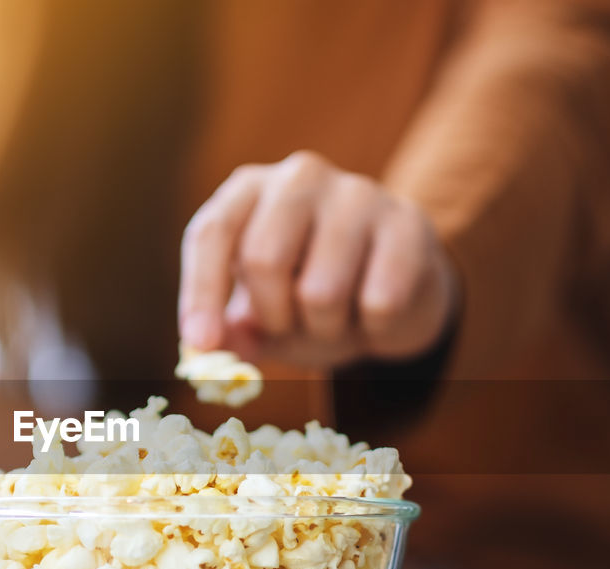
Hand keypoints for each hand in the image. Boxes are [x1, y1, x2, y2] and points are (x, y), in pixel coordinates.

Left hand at [179, 150, 459, 367]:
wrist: (393, 295)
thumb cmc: (309, 299)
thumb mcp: (261, 317)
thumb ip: (232, 332)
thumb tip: (206, 350)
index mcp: (250, 189)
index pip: (213, 232)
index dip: (201, 291)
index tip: (202, 343)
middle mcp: (300, 177)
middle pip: (264, 258)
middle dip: (272, 316)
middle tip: (288, 327)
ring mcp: (359, 192)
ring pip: (321, 291)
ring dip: (324, 328)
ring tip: (335, 318)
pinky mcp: (408, 222)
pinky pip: (379, 302)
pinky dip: (372, 329)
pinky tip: (375, 313)